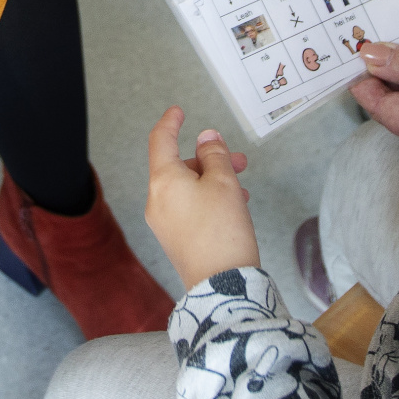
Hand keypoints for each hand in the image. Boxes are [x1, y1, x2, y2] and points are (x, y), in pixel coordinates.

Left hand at [144, 106, 258, 290]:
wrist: (222, 287)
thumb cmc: (223, 232)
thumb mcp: (224, 183)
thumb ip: (215, 155)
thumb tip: (207, 138)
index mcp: (163, 182)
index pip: (161, 141)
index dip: (171, 123)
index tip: (179, 112)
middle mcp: (156, 201)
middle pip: (178, 167)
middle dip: (209, 160)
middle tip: (239, 161)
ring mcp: (163, 223)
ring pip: (186, 188)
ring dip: (213, 181)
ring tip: (242, 190)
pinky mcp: (175, 240)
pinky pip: (188, 208)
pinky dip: (208, 199)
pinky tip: (233, 208)